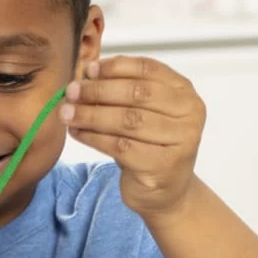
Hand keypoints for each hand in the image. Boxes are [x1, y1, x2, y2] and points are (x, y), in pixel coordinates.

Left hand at [60, 56, 205, 217]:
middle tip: (71, 92)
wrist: (165, 191)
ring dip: (91, 115)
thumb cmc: (150, 145)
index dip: (115, 67)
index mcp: (185, 92)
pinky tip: (78, 133)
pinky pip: (121, 146)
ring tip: (67, 113)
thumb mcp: (142, 111)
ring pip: (127, 120)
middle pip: (137, 94)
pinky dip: (94, 138)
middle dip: (99, 91)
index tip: (88, 70)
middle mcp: (190, 114)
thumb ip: (123, 89)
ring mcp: (181, 141)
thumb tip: (86, 73)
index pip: (148, 69)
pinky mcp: (164, 165)